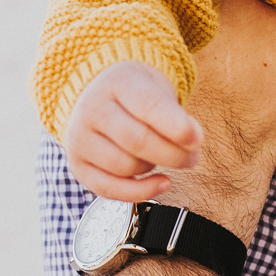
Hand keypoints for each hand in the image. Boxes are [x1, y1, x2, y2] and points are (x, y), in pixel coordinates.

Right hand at [64, 61, 202, 200]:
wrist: (95, 94)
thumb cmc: (133, 94)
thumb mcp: (155, 87)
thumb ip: (174, 112)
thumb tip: (192, 140)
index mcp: (116, 83)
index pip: (148, 106)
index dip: (177, 127)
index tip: (198, 139)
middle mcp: (92, 110)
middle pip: (138, 141)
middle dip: (174, 154)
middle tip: (192, 156)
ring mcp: (80, 139)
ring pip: (125, 166)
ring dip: (155, 168)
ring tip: (167, 157)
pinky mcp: (78, 165)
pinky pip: (108, 189)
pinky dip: (139, 192)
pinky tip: (161, 183)